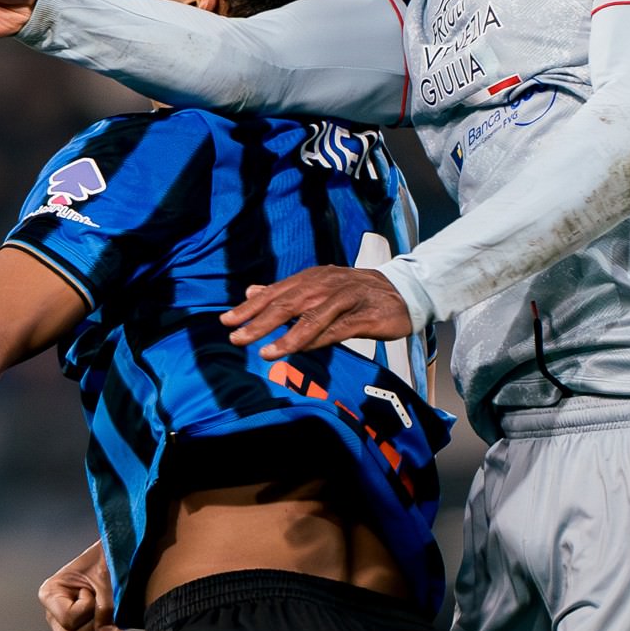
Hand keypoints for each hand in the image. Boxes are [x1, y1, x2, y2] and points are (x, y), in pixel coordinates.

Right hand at [38, 542, 122, 630]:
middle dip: (95, 629)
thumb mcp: (108, 579)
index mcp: (51, 593)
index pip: (69, 619)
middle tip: (107, 607)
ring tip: (111, 613)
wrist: (125, 557)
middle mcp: (53, 613)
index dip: (89, 608)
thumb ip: (106, 607)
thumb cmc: (110, 560)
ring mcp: (66, 627)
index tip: (93, 588)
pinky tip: (113, 621)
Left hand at [221, 266, 412, 359]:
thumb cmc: (356, 294)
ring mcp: (345, 300)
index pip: (275, 293)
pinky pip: (337, 329)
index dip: (250, 307)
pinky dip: (317, 339)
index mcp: (312, 279)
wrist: (403, 291)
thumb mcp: (319, 288)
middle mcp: (325, 285)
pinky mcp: (364, 316)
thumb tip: (252, 292)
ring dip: (286, 335)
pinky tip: (300, 350)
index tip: (227, 322)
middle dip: (259, 322)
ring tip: (265, 352)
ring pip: (311, 317)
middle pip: (287, 304)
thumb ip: (286, 293)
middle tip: (236, 338)